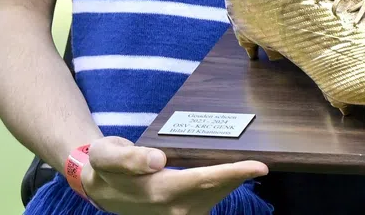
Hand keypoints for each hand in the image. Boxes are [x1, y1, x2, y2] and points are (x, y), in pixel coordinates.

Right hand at [80, 136, 265, 214]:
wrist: (100, 187)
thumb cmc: (107, 166)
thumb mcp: (106, 155)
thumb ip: (129, 158)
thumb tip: (158, 160)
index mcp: (159, 191)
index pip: (204, 180)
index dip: (234, 173)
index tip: (261, 166)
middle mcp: (174, 208)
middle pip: (219, 188)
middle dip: (242, 175)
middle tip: (264, 159)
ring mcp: (182, 213)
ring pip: (219, 194)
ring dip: (236, 179)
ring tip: (251, 163)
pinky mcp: (186, 212)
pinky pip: (214, 196)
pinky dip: (227, 183)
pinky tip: (234, 170)